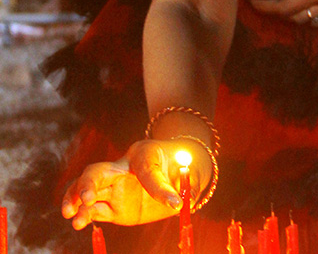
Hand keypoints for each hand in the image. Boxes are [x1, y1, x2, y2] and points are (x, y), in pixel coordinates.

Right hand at [61, 138, 207, 228]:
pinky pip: (95, 211)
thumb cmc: (179, 163)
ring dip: (76, 200)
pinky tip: (78, 222)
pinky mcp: (114, 208)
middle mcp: (123, 170)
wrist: (175, 169)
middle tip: (87, 198)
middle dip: (88, 183)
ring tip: (71, 214)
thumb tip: (179, 203)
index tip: (173, 203)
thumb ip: (182, 185)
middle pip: (98, 172)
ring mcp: (115, 189)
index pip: (146, 169)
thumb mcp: (186, 171)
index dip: (158, 186)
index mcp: (144, 155)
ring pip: (88, 190)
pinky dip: (84, 216)